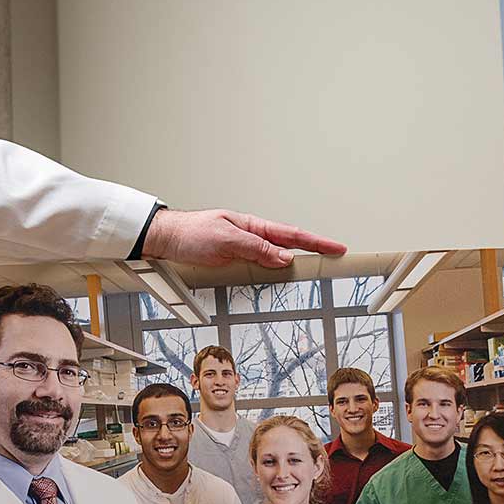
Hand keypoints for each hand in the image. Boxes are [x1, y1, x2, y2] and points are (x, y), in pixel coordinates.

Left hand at [140, 209, 346, 267]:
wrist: (165, 239)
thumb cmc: (190, 232)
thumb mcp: (225, 239)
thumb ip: (255, 248)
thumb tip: (283, 257)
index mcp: (253, 225)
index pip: (291, 235)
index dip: (317, 242)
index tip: (337, 248)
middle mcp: (251, 236)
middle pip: (289, 246)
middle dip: (313, 253)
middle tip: (335, 262)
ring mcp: (244, 249)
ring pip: (275, 259)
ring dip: (293, 265)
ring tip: (314, 272)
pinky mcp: (233, 261)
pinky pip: (259, 267)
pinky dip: (273, 273)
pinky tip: (278, 277)